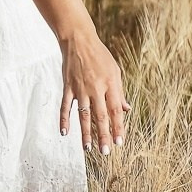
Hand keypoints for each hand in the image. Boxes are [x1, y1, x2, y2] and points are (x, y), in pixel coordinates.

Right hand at [59, 26, 129, 154]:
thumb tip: (126, 110)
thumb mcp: (115, 71)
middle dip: (103, 135)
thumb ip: (119, 92)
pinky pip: (65, 106)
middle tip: (106, 152)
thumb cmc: (100, 56)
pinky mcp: (68, 86)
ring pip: (83, 115)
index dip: (118, 127)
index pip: (115, 110)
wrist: (79, 40)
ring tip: (88, 148)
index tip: (119, 142)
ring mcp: (80, 88)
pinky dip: (64, 120)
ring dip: (86, 133)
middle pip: (100, 116)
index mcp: (110, 84)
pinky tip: (64, 133)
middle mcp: (96, 88)